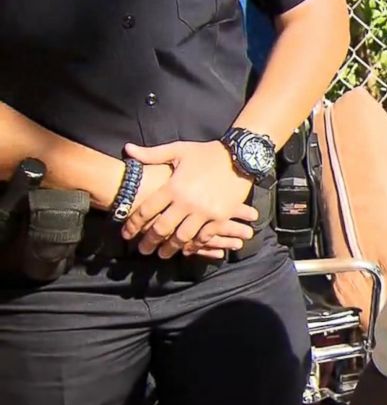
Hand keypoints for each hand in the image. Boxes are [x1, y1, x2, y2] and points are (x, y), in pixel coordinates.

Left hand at [122, 140, 257, 258]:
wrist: (240, 157)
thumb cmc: (207, 153)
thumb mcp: (179, 150)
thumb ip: (152, 154)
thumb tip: (128, 150)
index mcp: (173, 186)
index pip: (147, 210)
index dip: (134, 224)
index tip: (127, 234)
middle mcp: (187, 202)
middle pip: (162, 228)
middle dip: (149, 242)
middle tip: (143, 250)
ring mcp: (204, 212)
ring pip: (182, 237)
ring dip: (170, 248)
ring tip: (163, 254)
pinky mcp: (220, 217)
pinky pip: (204, 236)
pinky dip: (194, 245)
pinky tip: (187, 249)